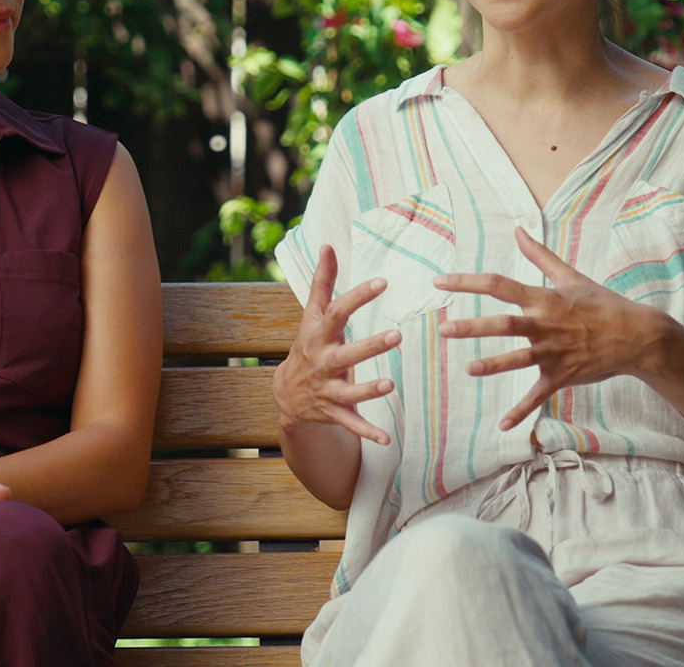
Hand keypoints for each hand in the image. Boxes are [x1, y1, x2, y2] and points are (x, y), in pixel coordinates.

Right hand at [273, 245, 400, 444]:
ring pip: (349, 391)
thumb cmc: (307, 346)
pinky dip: (367, 432)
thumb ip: (323, 282)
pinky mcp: (333, 412)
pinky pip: (351, 423)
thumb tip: (328, 245)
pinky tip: (386, 438)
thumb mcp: (311, 315)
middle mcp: (323, 362)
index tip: (382, 282)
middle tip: (397, 334)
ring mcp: (327, 389)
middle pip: (346, 354)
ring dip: (369, 390)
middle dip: (370, 346)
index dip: (357, 297)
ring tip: (390, 385)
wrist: (286, 395)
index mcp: (319, 336)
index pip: (337, 313)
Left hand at [435, 227, 679, 430]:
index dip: (468, 282)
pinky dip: (521, 411)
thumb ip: (539, 255)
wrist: (637, 336)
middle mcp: (546, 324)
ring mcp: (554, 351)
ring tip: (469, 370)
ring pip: (519, 359)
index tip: (440, 283)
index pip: (499, 285)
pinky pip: (538, 395)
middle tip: (445, 330)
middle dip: (474, 327)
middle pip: (505, 323)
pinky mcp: (563, 375)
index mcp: (544, 298)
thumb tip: (518, 230)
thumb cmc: (601, 304)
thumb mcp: (571, 276)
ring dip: (494, 365)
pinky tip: (503, 425)